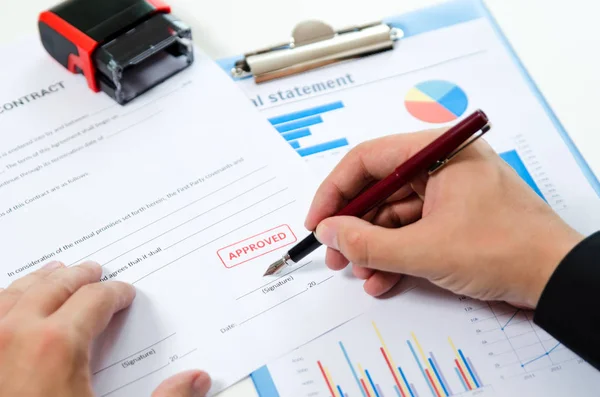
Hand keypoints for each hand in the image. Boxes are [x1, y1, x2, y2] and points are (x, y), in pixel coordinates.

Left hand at [0, 261, 210, 396]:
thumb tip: (197, 380)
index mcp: (58, 344)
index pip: (96, 298)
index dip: (117, 293)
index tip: (124, 294)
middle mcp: (17, 334)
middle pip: (57, 284)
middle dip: (81, 276)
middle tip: (94, 271)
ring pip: (16, 291)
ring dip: (41, 280)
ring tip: (54, 274)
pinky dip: (5, 298)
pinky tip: (12, 302)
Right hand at [305, 130, 583, 307]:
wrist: (557, 279)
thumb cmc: (503, 250)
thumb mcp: (425, 250)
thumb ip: (368, 243)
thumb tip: (328, 233)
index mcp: (437, 151)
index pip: (368, 159)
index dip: (335, 192)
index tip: (318, 223)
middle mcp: (440, 164)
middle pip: (378, 187)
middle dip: (354, 226)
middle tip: (335, 254)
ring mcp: (448, 190)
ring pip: (393, 212)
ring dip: (373, 246)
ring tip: (361, 273)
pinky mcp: (453, 215)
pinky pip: (412, 228)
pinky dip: (395, 253)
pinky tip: (382, 278)